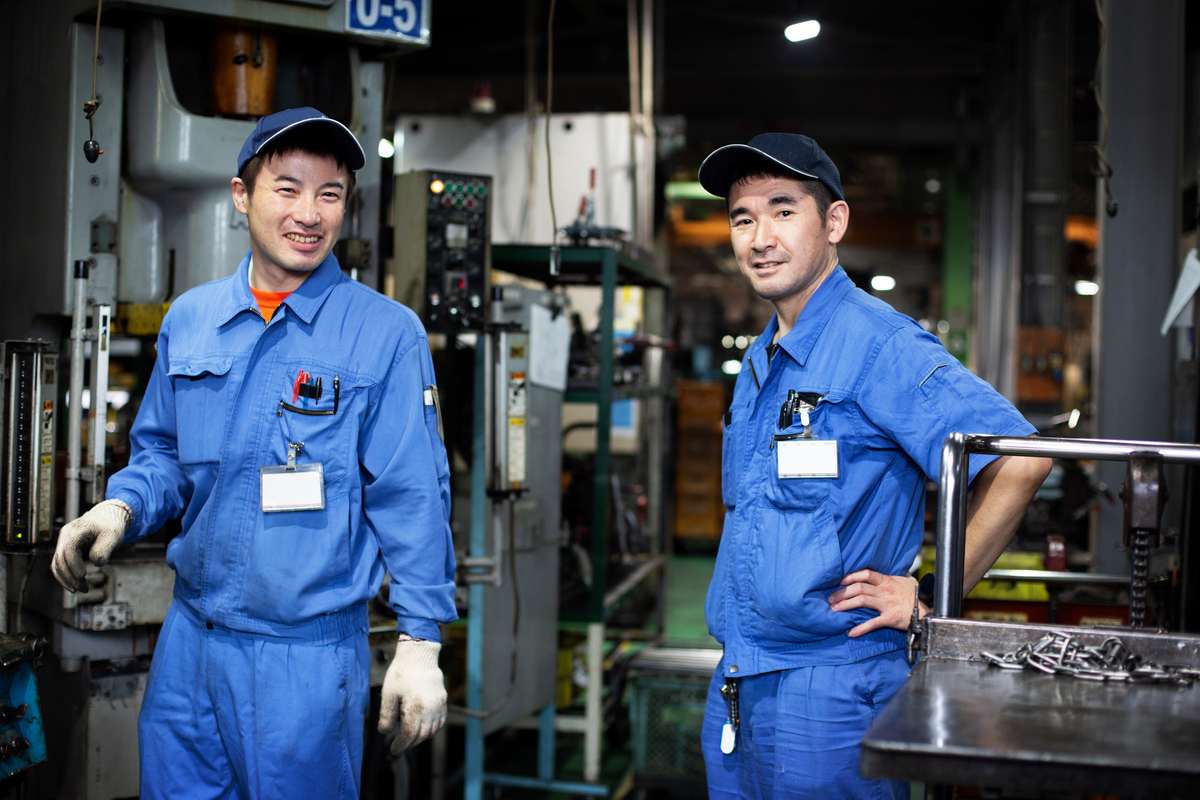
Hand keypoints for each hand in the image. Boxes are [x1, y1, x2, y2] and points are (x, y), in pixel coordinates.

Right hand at [51, 500, 130, 592]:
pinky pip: (60, 566)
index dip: (73, 564)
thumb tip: (97, 563)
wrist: (107, 517)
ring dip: (67, 579)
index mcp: (75, 530)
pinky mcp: (65, 550)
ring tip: (82, 590)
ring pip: (57, 565)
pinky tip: (75, 586)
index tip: (83, 576)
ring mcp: (63, 543)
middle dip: (70, 576)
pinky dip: (66, 576)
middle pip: (60, 559)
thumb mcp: (113, 535)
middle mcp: (65, 536)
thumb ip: (104, 548)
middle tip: (84, 589)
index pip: (69, 549)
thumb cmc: (110, 525)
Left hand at [378, 637, 446, 754]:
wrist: (419, 655)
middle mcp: (431, 708)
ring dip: (421, 737)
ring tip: (409, 736)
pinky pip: (440, 720)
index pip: (410, 735)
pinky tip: (422, 726)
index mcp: (416, 707)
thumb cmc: (402, 673)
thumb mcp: (388, 694)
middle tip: (399, 744)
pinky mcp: (443, 700)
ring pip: (433, 730)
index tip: (393, 749)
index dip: (401, 745)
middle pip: (422, 735)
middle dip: (410, 743)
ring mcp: (439, 704)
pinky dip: (432, 728)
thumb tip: (385, 732)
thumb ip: (387, 715)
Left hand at [827, 569, 922, 637]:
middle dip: (842, 593)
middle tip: (831, 599)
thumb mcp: (907, 581)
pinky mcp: (889, 618)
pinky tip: (851, 632)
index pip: (866, 574)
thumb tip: (891, 571)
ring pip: (861, 601)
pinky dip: (861, 628)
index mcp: (887, 581)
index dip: (851, 576)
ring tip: (834, 609)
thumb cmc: (915, 597)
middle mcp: (885, 591)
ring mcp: (886, 604)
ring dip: (845, 605)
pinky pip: (872, 622)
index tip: (840, 581)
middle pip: (859, 588)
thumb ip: (896, 576)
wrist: (926, 613)